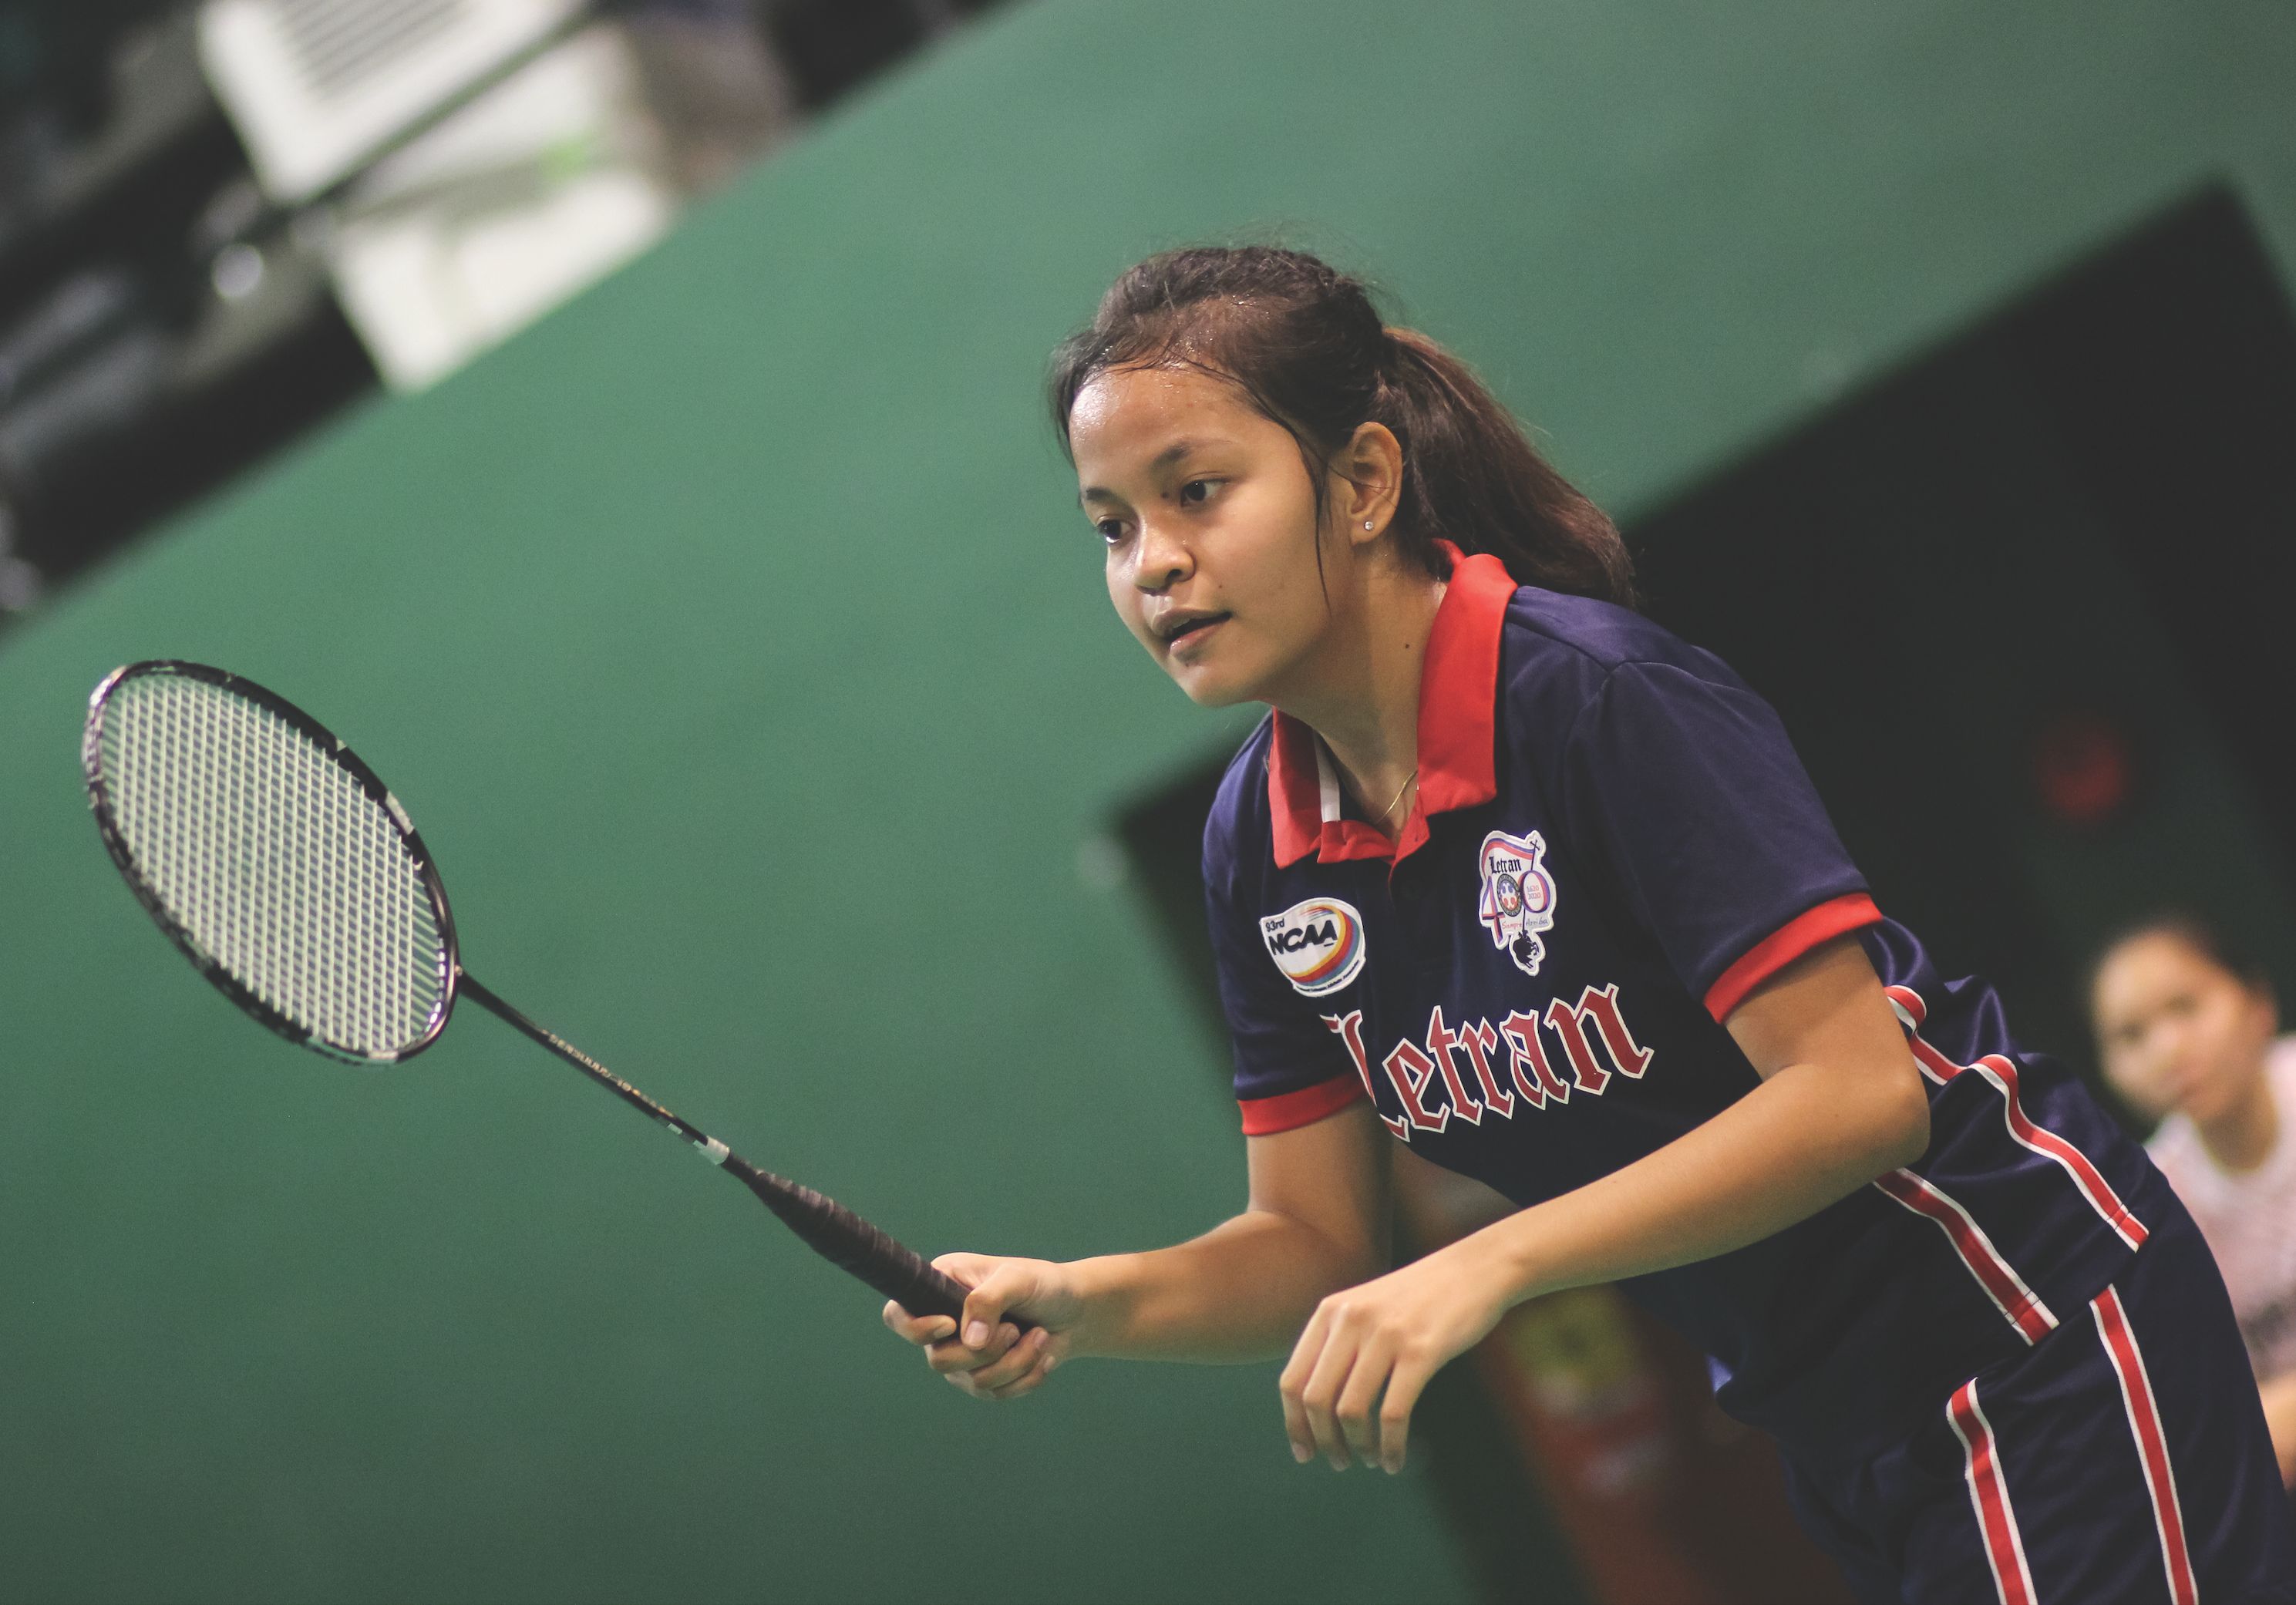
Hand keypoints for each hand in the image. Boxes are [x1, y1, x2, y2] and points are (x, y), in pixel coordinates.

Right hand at [882, 1253, 1083, 1400]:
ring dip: (1016, 1362)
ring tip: (1038, 1336)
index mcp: (940, 1287)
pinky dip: (1027, 1377)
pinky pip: (997, 1395)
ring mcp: (962, 1356)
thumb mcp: (1018, 1279)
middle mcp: (943, 1325)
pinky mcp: (984, 1379)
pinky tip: (1043, 1355)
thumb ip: (989, 1301)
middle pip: (940, 1360)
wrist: (1075, 1312)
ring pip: (973, 1381)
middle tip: (1014, 1328)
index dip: (915, 1328)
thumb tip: (969, 1341)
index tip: (950, 1325)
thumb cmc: (1043, 1284)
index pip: (898, 1315)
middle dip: (987, 1351)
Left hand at [1278, 1240, 1508, 1472]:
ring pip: (1351, 1411)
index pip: (1293, 1380)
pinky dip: (1390, 1446)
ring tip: (1371, 1460)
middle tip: (1340, 1463)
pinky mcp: (1421, 1351)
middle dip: (1325, 1441)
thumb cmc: (1419, 1297)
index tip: (1305, 1453)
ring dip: (1358, 1447)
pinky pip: (1394, 1413)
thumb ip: (1337, 1343)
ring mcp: (1385, 1334)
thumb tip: (1313, 1406)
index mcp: (1330, 1312)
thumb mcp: (1366, 1307)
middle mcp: (1351, 1320)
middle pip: (1316, 1400)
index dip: (1294, 1424)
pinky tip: (1395, 1460)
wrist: (1474, 1268)